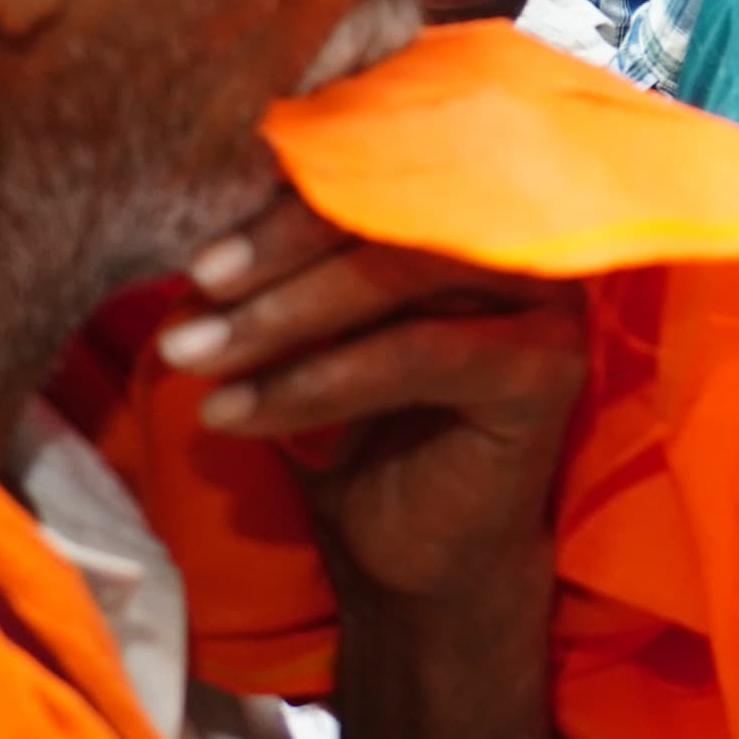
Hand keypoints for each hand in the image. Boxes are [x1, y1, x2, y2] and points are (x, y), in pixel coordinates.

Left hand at [168, 195, 585, 610]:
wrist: (417, 561)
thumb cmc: (359, 437)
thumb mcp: (302, 337)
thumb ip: (273, 275)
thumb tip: (195, 234)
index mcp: (469, 213)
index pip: (375, 178)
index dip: (281, 209)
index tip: (198, 266)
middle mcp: (520, 238)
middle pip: (387, 214)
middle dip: (273, 261)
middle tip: (190, 315)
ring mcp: (545, 298)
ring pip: (397, 277)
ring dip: (282, 318)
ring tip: (195, 363)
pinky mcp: (548, 365)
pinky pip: (419, 353)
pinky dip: (317, 381)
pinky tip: (241, 414)